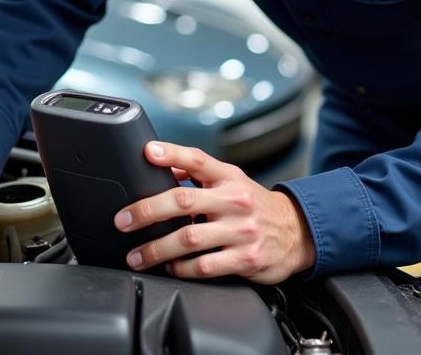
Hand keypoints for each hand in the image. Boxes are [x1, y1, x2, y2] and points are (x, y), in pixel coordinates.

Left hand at [113, 141, 314, 283]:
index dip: (171, 154)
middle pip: (183, 201)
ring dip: (156, 249)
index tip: (146, 152)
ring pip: (188, 239)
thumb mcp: (232, 181)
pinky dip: (181, 269)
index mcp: (228, 177)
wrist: (297, 233)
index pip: (197, 159)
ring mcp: (240, 231)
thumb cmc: (255, 205)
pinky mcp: (245, 259)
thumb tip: (164, 165)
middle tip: (123, 220)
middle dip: (146, 211)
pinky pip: (205, 266)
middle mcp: (234, 201)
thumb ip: (199, 173)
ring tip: (136, 255)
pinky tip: (169, 268)